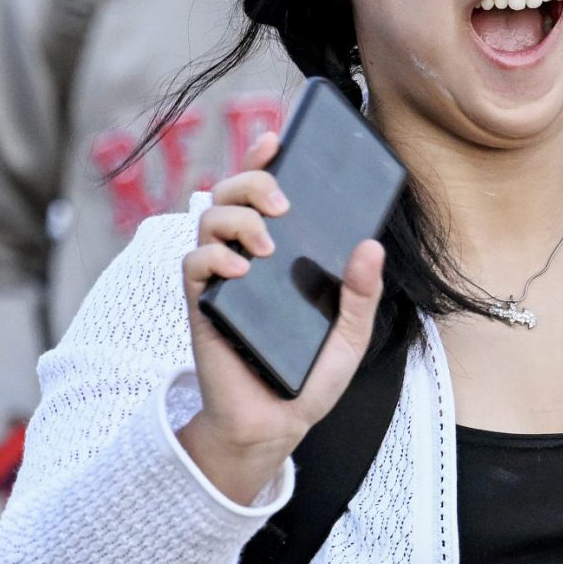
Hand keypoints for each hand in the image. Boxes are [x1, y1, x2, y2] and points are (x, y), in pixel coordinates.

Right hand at [177, 132, 385, 504]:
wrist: (274, 425)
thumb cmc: (307, 377)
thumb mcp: (350, 334)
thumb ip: (360, 293)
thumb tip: (370, 246)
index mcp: (279, 255)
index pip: (263, 194)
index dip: (262, 159)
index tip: (276, 138)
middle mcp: (245, 257)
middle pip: (230, 193)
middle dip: (252, 181)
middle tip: (281, 202)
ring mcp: (220, 279)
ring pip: (207, 217)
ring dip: (236, 217)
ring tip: (266, 244)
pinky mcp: (202, 305)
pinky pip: (192, 263)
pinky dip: (214, 256)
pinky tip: (241, 268)